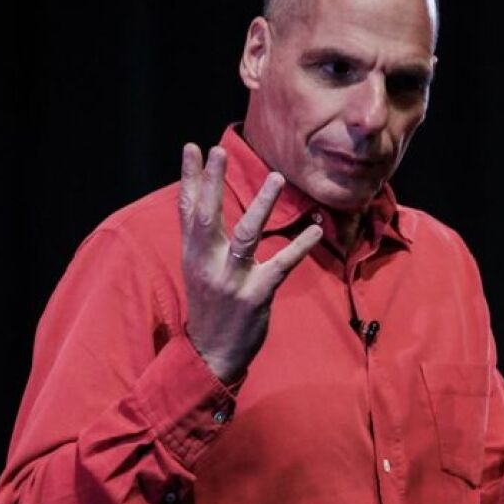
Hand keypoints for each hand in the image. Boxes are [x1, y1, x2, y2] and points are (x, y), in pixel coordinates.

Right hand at [179, 143, 322, 382]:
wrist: (211, 355)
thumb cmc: (210, 307)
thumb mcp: (198, 271)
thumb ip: (203, 240)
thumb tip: (203, 205)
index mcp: (193, 255)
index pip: (187, 210)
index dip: (189, 178)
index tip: (191, 148)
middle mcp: (207, 263)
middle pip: (208, 216)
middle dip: (212, 182)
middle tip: (218, 150)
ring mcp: (231, 279)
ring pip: (245, 235)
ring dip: (262, 205)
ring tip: (276, 177)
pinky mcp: (255, 295)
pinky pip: (281, 265)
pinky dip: (299, 245)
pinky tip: (315, 229)